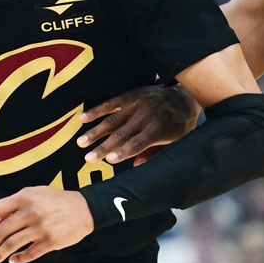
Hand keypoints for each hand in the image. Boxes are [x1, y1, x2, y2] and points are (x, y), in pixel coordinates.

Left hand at [0, 186, 93, 262]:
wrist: (84, 208)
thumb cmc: (56, 201)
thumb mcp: (35, 193)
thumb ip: (16, 204)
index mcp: (24, 197)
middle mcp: (30, 212)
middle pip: (0, 232)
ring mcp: (40, 227)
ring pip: (11, 245)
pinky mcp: (50, 241)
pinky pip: (28, 254)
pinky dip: (17, 259)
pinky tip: (14, 260)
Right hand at [78, 85, 198, 164]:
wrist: (182, 96)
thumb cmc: (178, 124)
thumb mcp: (175, 142)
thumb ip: (156, 153)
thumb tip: (137, 166)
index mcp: (157, 130)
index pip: (137, 143)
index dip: (123, 152)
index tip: (109, 160)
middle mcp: (144, 118)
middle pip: (121, 135)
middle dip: (103, 147)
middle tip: (88, 159)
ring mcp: (135, 106)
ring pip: (112, 121)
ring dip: (95, 132)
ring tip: (81, 142)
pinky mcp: (128, 96)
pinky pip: (110, 104)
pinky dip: (96, 111)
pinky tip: (82, 118)